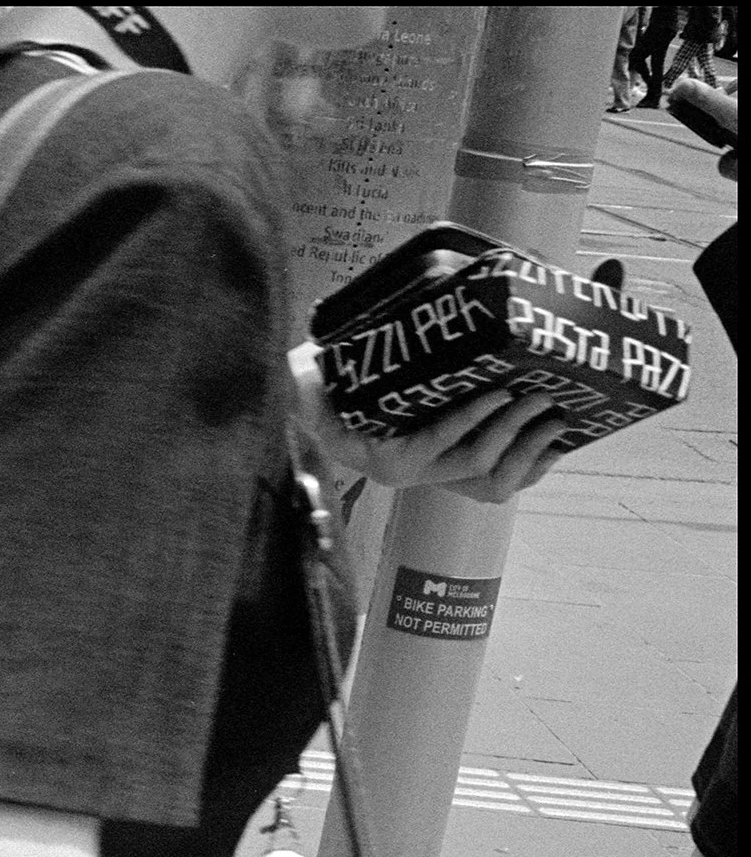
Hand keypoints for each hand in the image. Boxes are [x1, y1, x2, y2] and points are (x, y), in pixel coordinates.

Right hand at [291, 344, 570, 503]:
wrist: (335, 426)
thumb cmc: (331, 407)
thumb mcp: (315, 400)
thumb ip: (308, 390)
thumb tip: (299, 374)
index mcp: (386, 458)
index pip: (432, 444)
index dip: (466, 422)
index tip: (497, 393)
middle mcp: (415, 476)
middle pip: (474, 463)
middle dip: (511, 430)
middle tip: (539, 395)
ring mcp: (440, 478)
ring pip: (496, 480)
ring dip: (530, 451)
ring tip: (556, 418)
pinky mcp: (459, 475)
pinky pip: (506, 482)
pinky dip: (534, 465)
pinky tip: (556, 443)